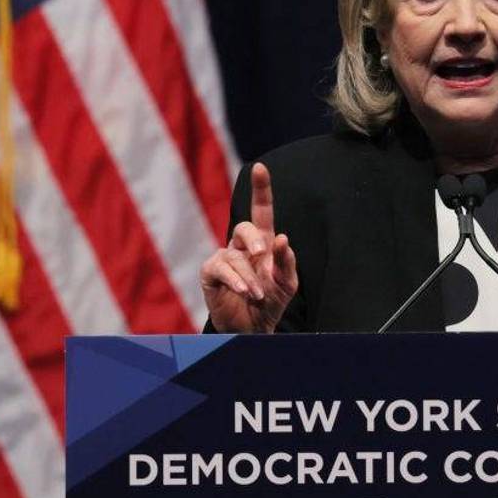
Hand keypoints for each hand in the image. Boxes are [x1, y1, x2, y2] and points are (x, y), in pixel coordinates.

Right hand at [199, 163, 298, 332]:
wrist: (253, 329)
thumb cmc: (270, 302)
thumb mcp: (287, 283)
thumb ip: (287, 262)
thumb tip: (282, 239)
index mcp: (264, 243)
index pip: (262, 211)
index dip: (261, 189)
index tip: (260, 168)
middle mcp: (242, 246)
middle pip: (244, 227)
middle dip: (254, 239)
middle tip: (262, 254)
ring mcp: (224, 258)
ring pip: (234, 255)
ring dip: (250, 277)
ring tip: (257, 294)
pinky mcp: (211, 272)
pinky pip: (221, 268)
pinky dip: (235, 280)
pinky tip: (245, 292)